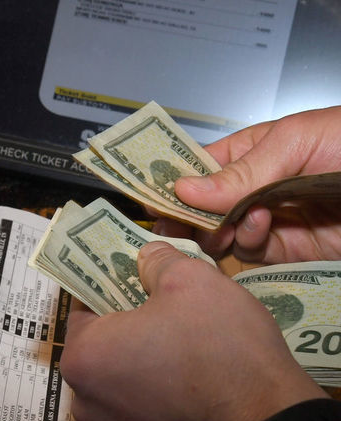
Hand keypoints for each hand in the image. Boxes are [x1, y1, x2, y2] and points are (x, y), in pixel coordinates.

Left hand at [60, 242, 327, 420]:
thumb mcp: (190, 279)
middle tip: (166, 299)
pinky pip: (145, 400)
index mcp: (82, 357)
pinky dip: (161, 382)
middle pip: (103, 340)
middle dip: (131, 317)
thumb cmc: (220, 348)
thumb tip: (147, 256)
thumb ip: (156, 260)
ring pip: (124, 371)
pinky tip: (193, 368)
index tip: (137, 272)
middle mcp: (86, 400)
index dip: (112, 281)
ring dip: (147, 350)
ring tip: (186, 332)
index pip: (83, 304)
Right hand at [153, 106, 340, 263]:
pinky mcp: (286, 251)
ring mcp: (268, 221)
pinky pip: (249, 252)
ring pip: (219, 233)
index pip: (199, 167)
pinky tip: (259, 227)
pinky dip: (245, 243)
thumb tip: (183, 189)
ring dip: (215, 230)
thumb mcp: (297, 141)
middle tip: (169, 227)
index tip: (149, 198)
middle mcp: (253, 188)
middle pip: (202, 206)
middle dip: (185, 215)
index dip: (172, 181)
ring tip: (222, 225)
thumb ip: (241, 171)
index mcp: (251, 152)